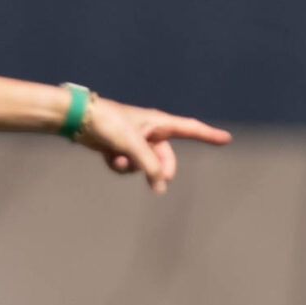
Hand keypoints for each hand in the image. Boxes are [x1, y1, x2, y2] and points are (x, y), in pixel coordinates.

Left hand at [76, 97, 231, 192]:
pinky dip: (119, 165)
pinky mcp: (121, 149)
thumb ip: (149, 165)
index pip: (191, 129)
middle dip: (157, 171)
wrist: (79, 118)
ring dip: (131, 167)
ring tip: (116, 155)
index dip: (209, 136)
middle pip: (165, 159)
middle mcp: (150, 132)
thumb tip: (160, 185)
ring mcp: (136, 142)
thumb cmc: (107, 122)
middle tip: (156, 185)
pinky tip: (107, 156)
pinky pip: (128, 167)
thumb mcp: (132, 144)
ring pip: (144, 166)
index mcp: (159, 123)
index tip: (226, 138)